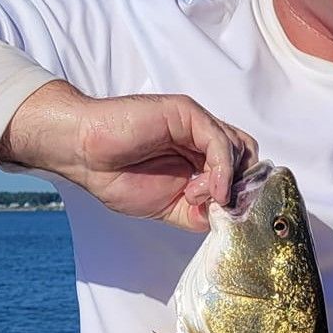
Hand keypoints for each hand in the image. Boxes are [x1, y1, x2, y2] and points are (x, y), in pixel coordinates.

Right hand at [0, 81, 258, 230]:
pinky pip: (220, 141)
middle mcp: (203, 138)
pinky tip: (207, 189)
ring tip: (197, 197)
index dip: (241, 196)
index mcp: (199, 157)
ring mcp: (197, 123)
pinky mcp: (188, 114)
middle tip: (216, 208)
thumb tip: (231, 218)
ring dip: (226, 181)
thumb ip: (201, 212)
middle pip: (248, 159)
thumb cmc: (116, 176)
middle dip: (240, 188)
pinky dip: (222, 169)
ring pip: (240, 149)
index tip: (230, 219)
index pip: (241, 172)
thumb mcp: (170, 207)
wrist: (84, 154)